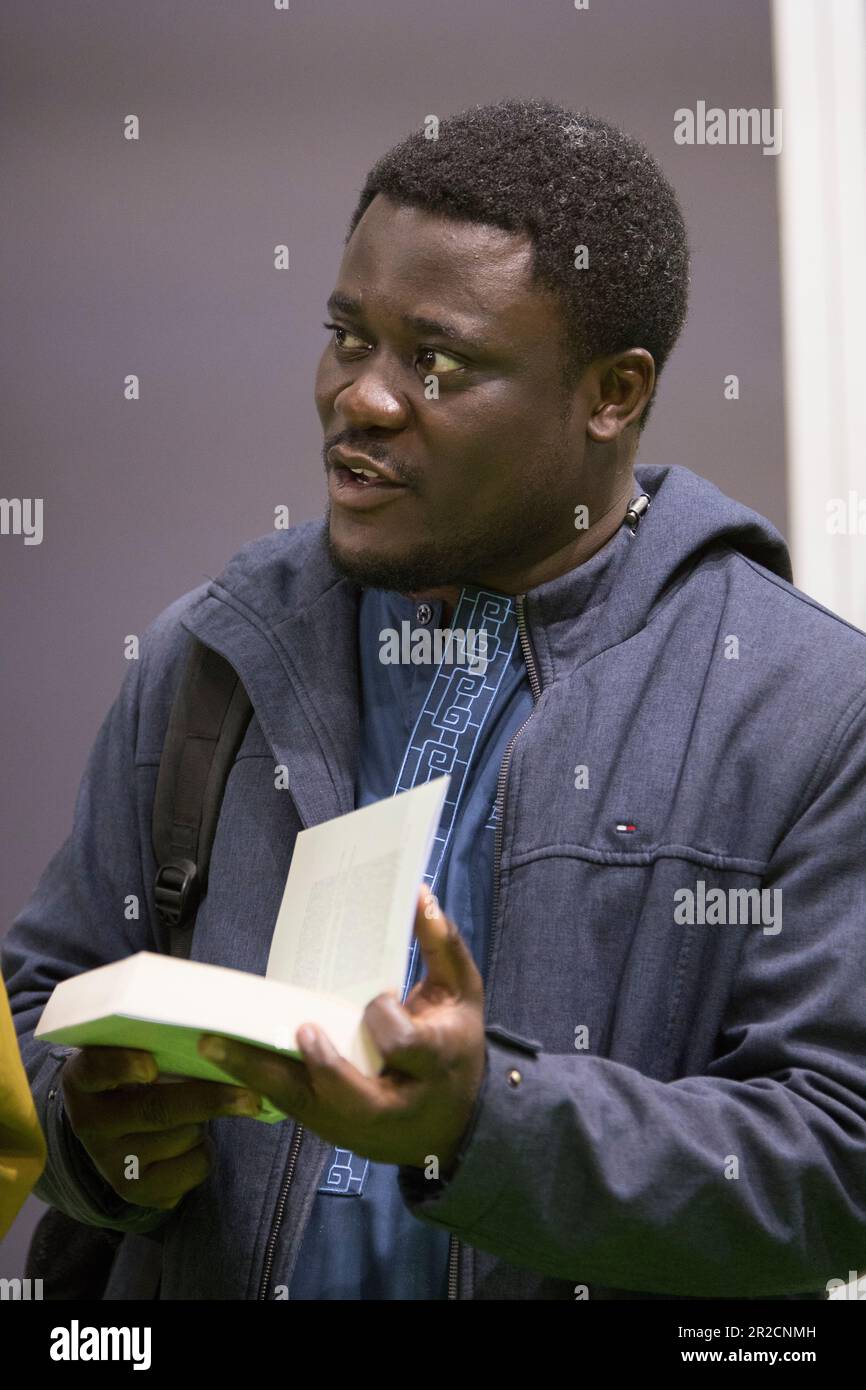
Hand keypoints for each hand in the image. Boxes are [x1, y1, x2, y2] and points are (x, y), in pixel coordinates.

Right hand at [61, 1047, 262, 1209]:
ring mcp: (109, 1164)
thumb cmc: (135, 1077)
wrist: (114, 1129)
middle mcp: (89, 1124)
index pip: (95, 1069)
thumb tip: (221, 1041)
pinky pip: (191, 1169)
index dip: (123, 1067)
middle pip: (154, 1110)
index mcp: (83, 1079)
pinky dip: (204, 1153)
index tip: (152, 1066)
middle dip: (208, 1100)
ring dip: (206, 1123)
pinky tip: (193, 1142)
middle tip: (250, 1094)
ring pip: (181, 1138)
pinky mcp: (134, 1192)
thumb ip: (159, 1046)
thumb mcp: (133, 1054)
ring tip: (201, 1111)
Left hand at [197, 886, 486, 1173]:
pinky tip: (222, 1055)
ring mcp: (358, 1125)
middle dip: (326, 1067)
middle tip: (302, 1031)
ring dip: (260, 1075)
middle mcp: (394, 1103)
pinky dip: (256, 1081)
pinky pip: (288, 1107)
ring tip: (216, 1043)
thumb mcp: (460, 994)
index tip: (378, 1000)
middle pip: (354, 1096)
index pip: (408, 1047)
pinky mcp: (332, 1131)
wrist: (450, 1126)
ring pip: (307, 1107)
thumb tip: (417, 893)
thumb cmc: (453, 1046)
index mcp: (434, 1064)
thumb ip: (442, 944)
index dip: (388, 1024)